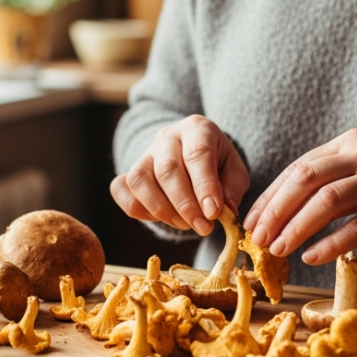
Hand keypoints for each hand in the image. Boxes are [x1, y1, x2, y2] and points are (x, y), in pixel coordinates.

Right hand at [110, 115, 248, 234]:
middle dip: (186, 205)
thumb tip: (224, 210)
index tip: (213, 213)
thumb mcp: (234, 172)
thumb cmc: (217, 165)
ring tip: (185, 224)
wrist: (193, 157)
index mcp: (197, 128)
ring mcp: (144, 154)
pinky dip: (141, 211)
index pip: (198, 154)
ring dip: (163, 210)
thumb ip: (231, 189)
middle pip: (167, 170)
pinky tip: (164, 218)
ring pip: (140, 181)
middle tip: (204, 227)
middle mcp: (167, 137)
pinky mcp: (127, 172)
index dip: (204, 186)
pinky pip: (123, 191)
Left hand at [244, 129, 356, 264]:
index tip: (250, 222)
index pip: (298, 168)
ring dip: (297, 227)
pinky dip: (331, 243)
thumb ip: (327, 183)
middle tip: (258, 238)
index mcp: (348, 143)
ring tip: (279, 250)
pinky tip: (312, 257)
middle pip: (306, 179)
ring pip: (328, 201)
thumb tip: (277, 215)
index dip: (270, 197)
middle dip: (277, 210)